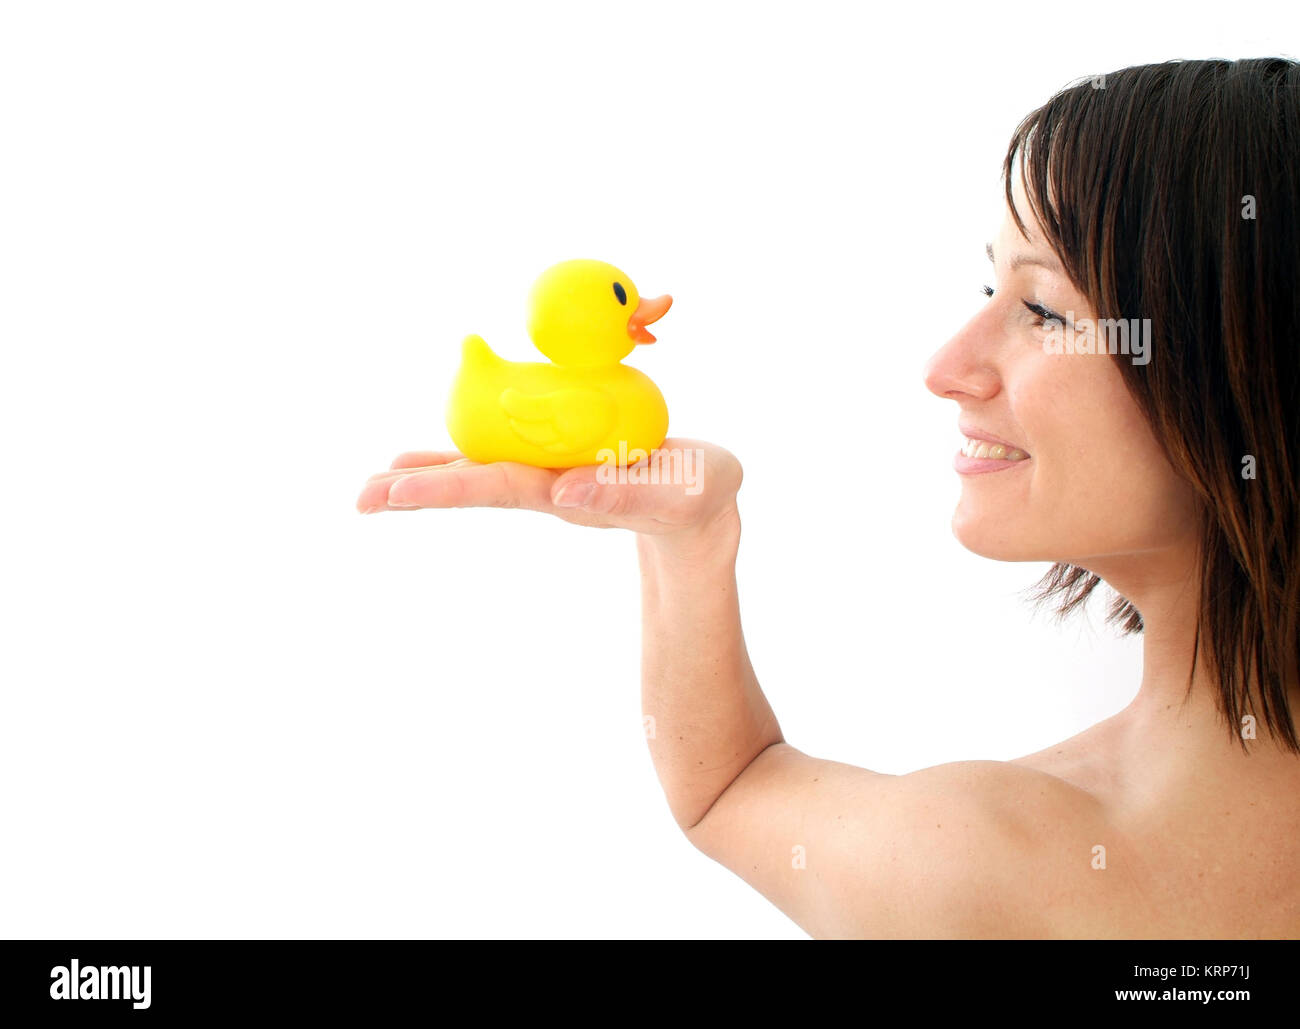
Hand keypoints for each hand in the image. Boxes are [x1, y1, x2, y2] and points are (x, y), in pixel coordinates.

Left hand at [355, 437, 742, 541]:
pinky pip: (503, 458)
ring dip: (430, 476)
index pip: (496, 487)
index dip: (445, 487)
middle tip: (359, 498)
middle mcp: (548, 487)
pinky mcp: (562, 466)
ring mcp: (552, 478)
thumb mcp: (674, 494)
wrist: (701, 510)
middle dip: (416, 491)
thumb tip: (566, 496)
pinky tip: (433, 458)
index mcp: (568, 492)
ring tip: (378, 480)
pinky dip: (463, 458)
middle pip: (473, 485)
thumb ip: (626, 495)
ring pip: (481, 473)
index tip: (394, 491)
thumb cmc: (697, 498)